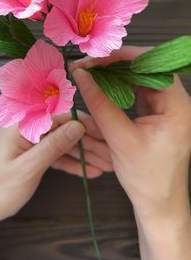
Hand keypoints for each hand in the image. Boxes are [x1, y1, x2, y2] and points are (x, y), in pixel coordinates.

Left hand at [0, 114, 111, 259]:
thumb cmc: (0, 188)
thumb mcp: (28, 167)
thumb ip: (53, 145)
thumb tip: (78, 126)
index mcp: (22, 124)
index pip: (58, 115)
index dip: (83, 122)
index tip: (104, 132)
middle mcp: (29, 128)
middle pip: (64, 128)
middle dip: (88, 141)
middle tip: (110, 154)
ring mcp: (33, 141)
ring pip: (64, 142)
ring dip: (85, 153)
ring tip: (107, 164)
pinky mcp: (36, 153)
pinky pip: (58, 154)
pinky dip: (73, 163)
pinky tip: (91, 171)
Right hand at [71, 46, 190, 259]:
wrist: (158, 201)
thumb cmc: (146, 177)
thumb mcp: (120, 139)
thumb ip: (100, 104)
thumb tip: (81, 75)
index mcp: (177, 106)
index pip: (151, 66)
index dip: (121, 58)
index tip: (94, 60)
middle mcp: (177, 100)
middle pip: (145, 67)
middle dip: (114, 64)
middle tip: (86, 66)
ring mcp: (168, 104)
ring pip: (140, 76)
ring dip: (114, 73)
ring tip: (90, 73)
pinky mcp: (158, 110)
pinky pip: (137, 88)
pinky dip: (118, 85)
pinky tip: (101, 85)